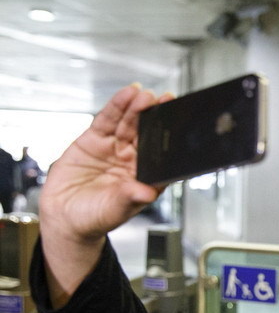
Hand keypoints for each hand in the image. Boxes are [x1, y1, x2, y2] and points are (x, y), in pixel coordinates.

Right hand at [39, 84, 170, 306]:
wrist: (63, 216)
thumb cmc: (94, 218)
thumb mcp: (113, 211)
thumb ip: (129, 198)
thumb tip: (148, 193)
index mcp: (147, 178)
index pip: (163, 155)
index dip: (171, 141)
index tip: (180, 127)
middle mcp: (134, 160)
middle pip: (148, 134)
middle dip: (156, 117)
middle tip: (165, 100)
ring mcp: (116, 148)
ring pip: (130, 124)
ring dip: (138, 108)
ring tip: (145, 95)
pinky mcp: (95, 139)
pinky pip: (108, 120)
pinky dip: (117, 106)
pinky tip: (127, 94)